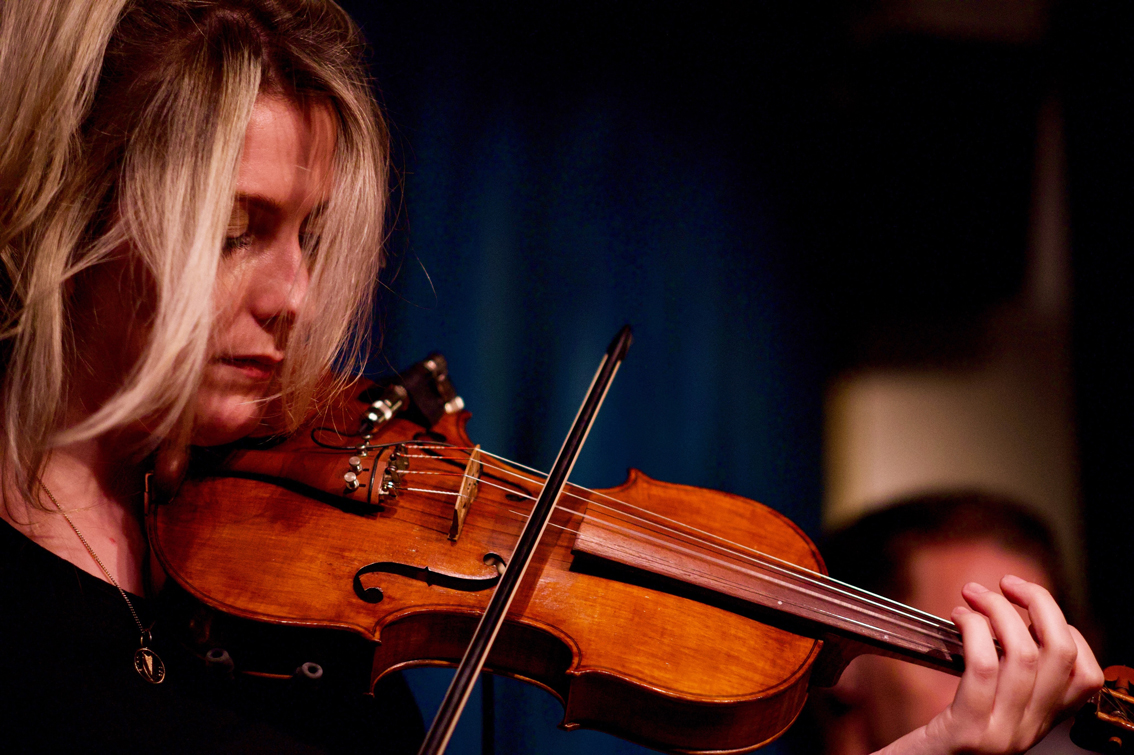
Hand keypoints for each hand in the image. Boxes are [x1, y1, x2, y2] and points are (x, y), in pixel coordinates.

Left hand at [877, 575, 1103, 754]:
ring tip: (972, 595)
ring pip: (1023, 654)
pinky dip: (974, 630)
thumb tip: (1008, 616)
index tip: (1030, 606)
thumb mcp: (984, 706)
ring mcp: (1002, 736)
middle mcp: (1029, 732)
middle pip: (1060, 654)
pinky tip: (958, 618)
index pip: (1086, 675)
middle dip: (1040, 604)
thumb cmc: (935, 736)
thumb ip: (1004, 676)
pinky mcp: (966, 733)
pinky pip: (982, 667)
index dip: (1066, 628)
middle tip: (1006, 584)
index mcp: (1038, 724)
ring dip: (997, 609)